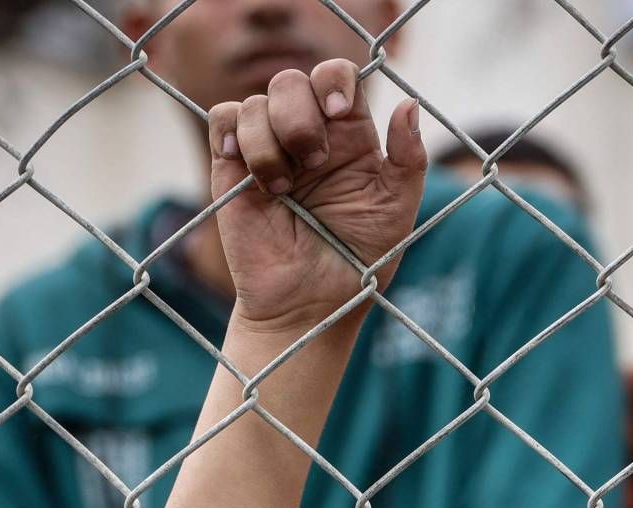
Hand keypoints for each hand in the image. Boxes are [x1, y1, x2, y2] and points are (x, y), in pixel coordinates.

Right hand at [209, 60, 426, 333]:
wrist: (308, 305)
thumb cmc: (357, 262)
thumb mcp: (396, 210)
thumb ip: (409, 159)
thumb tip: (408, 103)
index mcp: (349, 135)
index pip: (337, 77)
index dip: (335, 80)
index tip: (340, 111)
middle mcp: (307, 134)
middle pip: (292, 81)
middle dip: (302, 115)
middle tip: (314, 161)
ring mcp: (267, 148)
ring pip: (256, 101)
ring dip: (270, 140)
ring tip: (282, 188)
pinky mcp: (231, 168)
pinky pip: (223, 120)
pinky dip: (233, 133)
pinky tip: (250, 171)